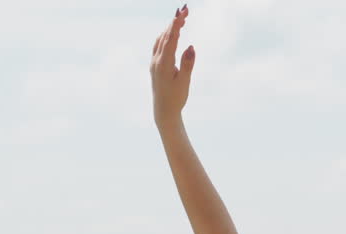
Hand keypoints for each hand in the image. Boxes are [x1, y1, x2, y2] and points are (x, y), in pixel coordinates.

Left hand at [151, 5, 195, 126]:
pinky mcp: (155, 65)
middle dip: (175, 21)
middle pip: (165, 35)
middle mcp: (156, 60)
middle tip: (185, 9)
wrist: (164, 111)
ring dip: (170, 28)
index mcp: (163, 63)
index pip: (170, 39)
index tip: (183, 12)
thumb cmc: (176, 98)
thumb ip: (187, 63)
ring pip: (161, 39)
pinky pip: (159, 45)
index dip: (176, 24)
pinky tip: (171, 34)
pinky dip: (166, 36)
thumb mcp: (184, 82)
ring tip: (180, 18)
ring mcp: (154, 62)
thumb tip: (191, 47)